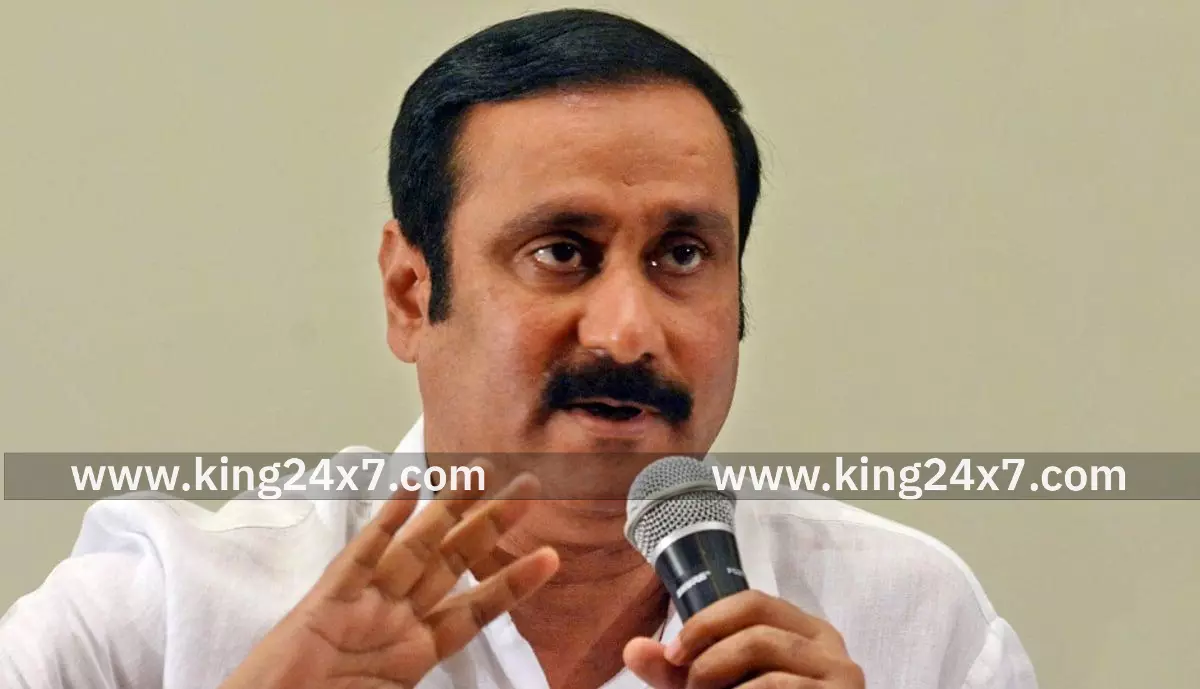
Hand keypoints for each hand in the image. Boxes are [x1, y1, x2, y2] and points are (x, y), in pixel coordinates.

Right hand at [219, 459, 558, 688]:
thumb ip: (426, 677)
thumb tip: (475, 663)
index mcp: (415, 651)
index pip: (477, 610)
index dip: (513, 582)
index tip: (551, 556)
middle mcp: (394, 620)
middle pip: (452, 563)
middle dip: (490, 525)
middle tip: (530, 487)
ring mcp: (362, 606)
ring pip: (415, 548)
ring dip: (449, 509)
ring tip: (483, 471)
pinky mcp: (325, 603)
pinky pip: (359, 559)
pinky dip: (382, 523)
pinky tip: (407, 489)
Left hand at [624, 590, 864, 688]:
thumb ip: (679, 672)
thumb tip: (632, 649)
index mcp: (804, 631)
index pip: (753, 602)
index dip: (706, 622)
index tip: (672, 654)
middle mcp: (829, 647)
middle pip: (757, 627)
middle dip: (710, 657)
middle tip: (690, 688)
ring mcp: (841, 676)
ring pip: (765, 655)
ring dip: (721, 682)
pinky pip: (777, 686)